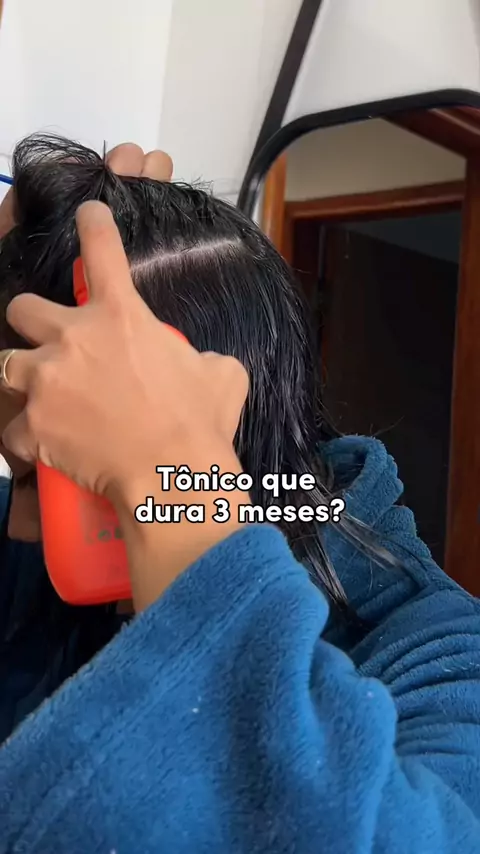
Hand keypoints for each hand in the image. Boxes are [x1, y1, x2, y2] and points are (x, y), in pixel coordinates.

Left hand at [1, 202, 248, 607]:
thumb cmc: (200, 422)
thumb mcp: (222, 374)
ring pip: (4, 362)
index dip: (92, 224)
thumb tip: (204, 364)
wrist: (173, 475)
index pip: (101, 250)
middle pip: (23, 308)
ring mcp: (47, 381)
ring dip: (21, 376)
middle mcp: (74, 338)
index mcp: (121, 316)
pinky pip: (13, 431)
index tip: (87, 213)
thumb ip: (202, 356)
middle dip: (33, 322)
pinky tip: (43, 449)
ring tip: (39, 396)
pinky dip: (26, 440)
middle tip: (52, 344)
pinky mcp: (33, 425)